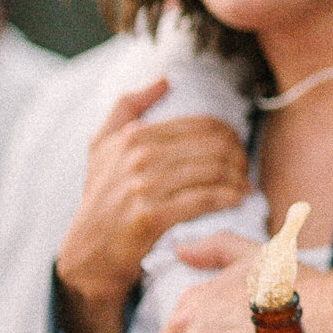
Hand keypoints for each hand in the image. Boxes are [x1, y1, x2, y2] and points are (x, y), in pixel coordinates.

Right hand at [55, 80, 251, 332]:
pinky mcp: (150, 217)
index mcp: (133, 136)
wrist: (87, 253)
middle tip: (245, 169)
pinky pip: (203, 200)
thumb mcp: (102, 146)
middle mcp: (137, 157)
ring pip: (211, 171)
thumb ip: (128, 107)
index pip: (202, 125)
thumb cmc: (101, 198)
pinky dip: (228, 197)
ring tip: (245, 186)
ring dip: (237, 178)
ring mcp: (142, 187)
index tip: (237, 148)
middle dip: (237, 156)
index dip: (229, 134)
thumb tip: (165, 79)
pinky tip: (238, 199)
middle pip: (213, 146)